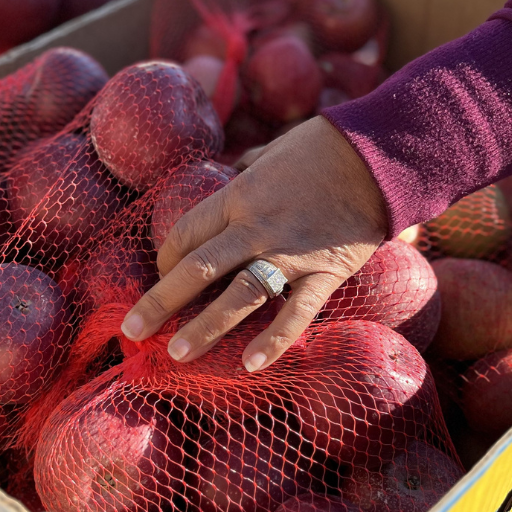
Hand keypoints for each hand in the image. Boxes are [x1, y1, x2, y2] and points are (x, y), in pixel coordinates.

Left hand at [121, 116, 387, 371]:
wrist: (379, 155)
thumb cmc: (324, 146)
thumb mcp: (275, 149)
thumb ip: (252, 163)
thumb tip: (240, 162)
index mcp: (238, 196)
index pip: (186, 233)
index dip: (165, 259)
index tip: (161, 276)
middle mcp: (255, 228)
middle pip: (196, 268)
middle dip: (159, 301)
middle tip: (131, 331)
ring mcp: (289, 253)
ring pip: (237, 295)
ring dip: (204, 327)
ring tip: (177, 353)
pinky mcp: (325, 272)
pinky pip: (296, 312)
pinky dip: (274, 340)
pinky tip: (252, 365)